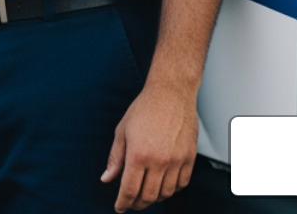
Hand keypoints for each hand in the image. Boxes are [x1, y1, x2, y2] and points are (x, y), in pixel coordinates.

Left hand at [100, 79, 198, 210]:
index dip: (123, 202)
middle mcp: (158, 160)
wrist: (170, 93)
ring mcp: (176, 160)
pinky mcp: (189, 158)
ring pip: (166, 193)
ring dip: (155, 198)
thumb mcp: (122, 131)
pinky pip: (182, 183)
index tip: (120, 207)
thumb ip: (115, 158)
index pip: (129, 189)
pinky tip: (164, 186)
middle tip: (132, 203)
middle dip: (138, 203)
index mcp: (138, 154)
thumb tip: (107, 178)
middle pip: (148, 195)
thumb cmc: (145, 108)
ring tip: (147, 195)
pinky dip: (172, 190)